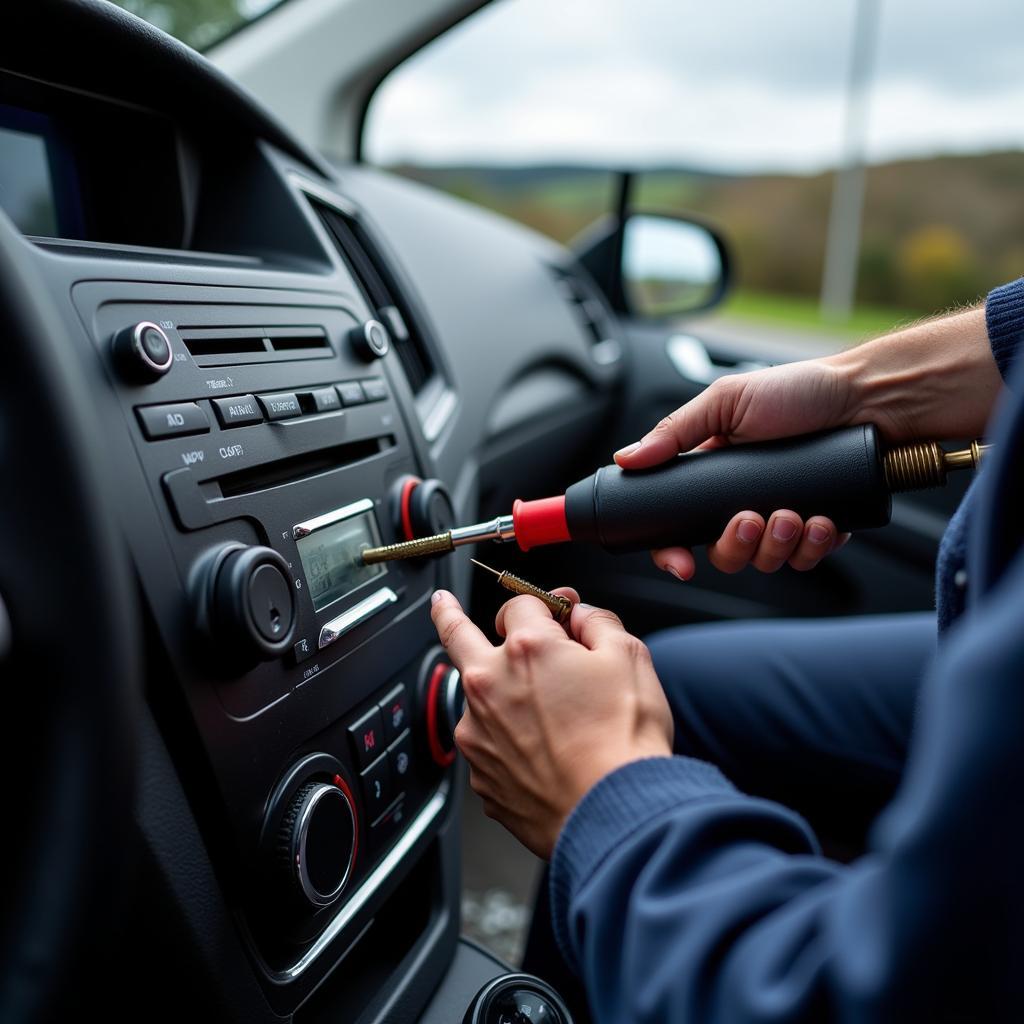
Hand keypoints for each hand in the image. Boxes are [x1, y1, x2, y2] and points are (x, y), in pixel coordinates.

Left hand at [430, 588, 672, 859]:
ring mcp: (478, 732)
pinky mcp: (479, 773)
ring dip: (496, 691)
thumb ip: (598, 622)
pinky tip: (540, 752)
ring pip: (477, 696)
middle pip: (456, 635)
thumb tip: (582, 616)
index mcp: (527, 648)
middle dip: (448, 614)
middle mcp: (490, 684)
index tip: (557, 613)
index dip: (545, 606)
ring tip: (542, 712)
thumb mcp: (630, 658)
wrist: (614, 814)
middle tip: (442, 605)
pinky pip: (487, 743)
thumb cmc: (623, 742)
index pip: (520, 605)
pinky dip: (506, 740)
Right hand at [614, 304, 996, 579]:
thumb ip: (675, 431)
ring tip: (793, 514)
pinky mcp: (820, 528)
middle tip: (750, 519)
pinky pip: (807, 558)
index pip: (676, 527)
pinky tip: (822, 521)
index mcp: (712, 477)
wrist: (867, 397)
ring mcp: (782, 518)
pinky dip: (813, 546)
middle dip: (736, 546)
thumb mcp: (726, 401)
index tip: (681, 563)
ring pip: (764, 561)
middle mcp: (743, 502)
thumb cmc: (799, 391)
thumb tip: (625, 459)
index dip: (672, 552)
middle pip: (722, 554)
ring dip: (776, 546)